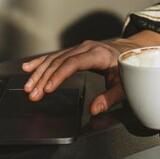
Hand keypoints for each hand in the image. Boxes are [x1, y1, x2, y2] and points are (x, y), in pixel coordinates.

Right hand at [21, 38, 138, 115]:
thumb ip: (109, 98)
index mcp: (98, 54)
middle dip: (43, 78)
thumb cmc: (127, 68)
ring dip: (39, 73)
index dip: (59, 75)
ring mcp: (79, 48)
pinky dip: (40, 62)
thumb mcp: (124, 86)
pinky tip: (28, 68)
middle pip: (59, 62)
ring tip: (28, 87)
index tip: (47, 88)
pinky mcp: (74, 51)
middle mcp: (86, 48)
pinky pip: (55, 56)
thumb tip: (94, 110)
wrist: (131, 52)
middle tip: (32, 94)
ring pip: (54, 59)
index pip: (73, 63)